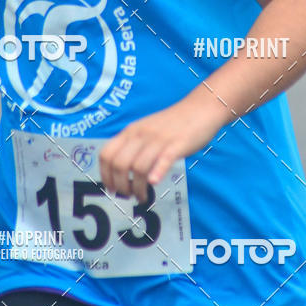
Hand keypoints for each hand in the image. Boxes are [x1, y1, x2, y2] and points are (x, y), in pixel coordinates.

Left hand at [99, 94, 221, 202]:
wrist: (199, 108)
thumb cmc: (173, 124)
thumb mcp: (146, 130)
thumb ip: (134, 146)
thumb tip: (121, 171)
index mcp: (131, 131)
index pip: (106, 154)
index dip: (105, 175)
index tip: (111, 188)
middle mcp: (141, 135)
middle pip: (119, 164)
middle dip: (121, 186)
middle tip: (128, 195)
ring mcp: (158, 139)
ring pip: (138, 168)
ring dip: (138, 188)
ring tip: (143, 197)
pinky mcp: (177, 145)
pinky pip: (163, 160)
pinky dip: (156, 173)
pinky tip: (154, 183)